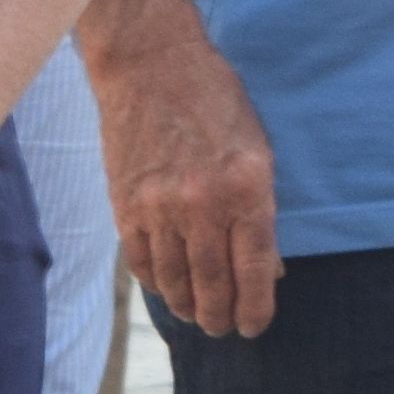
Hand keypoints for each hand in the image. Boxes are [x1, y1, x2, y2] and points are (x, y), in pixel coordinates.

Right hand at [97, 21, 284, 341]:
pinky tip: (166, 288)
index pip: (256, 270)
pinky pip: (141, 262)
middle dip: (220, 317)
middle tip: (222, 328)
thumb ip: (260, 210)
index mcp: (247, 188)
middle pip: (214, 285)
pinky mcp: (126, 205)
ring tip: (195, 314)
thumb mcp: (257, 150)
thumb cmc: (215, 102)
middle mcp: (204, 203)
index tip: (254, 325)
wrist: (151, 65)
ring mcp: (160, 206)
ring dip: (187, 306)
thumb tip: (267, 269)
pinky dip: (156, 283)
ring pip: (175, 280)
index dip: (256, 308)